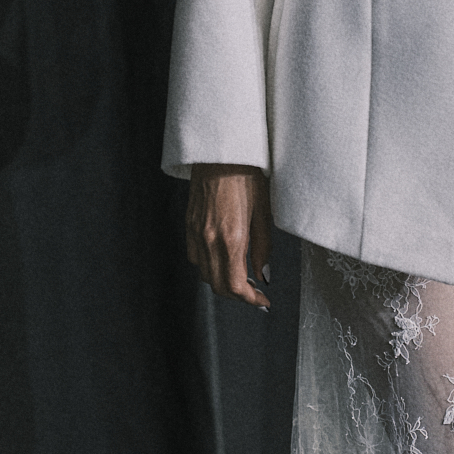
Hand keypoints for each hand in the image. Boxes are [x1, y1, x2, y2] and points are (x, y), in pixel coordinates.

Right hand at [186, 164, 272, 309]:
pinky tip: (222, 258)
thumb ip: (263, 248)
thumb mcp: (264, 212)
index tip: (262, 301)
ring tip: (241, 277)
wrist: (221, 152)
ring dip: (222, 282)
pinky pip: (195, 257)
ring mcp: (196, 233)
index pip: (236, 285)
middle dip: (238, 295)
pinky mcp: (189, 225)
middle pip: (218, 286)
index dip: (250, 300)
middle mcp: (209, 239)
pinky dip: (208, 266)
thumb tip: (264, 273)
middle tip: (254, 292)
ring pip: (205, 274)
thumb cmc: (246, 175)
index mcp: (231, 238)